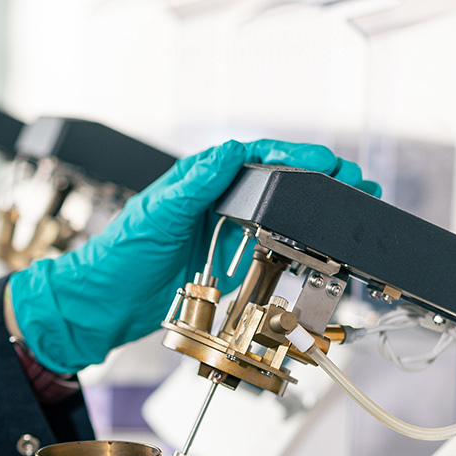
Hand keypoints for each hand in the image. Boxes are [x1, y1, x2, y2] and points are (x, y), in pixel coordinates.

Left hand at [6, 139, 378, 373]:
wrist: (102, 304)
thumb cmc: (118, 255)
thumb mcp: (156, 213)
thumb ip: (194, 183)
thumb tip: (230, 152)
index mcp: (198, 179)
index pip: (254, 156)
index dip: (293, 155)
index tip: (325, 161)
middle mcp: (215, 199)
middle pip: (277, 180)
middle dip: (317, 178)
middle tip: (353, 181)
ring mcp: (225, 230)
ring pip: (282, 212)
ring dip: (317, 209)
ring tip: (352, 204)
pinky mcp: (230, 261)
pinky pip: (273, 247)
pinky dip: (302, 244)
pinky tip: (325, 243)